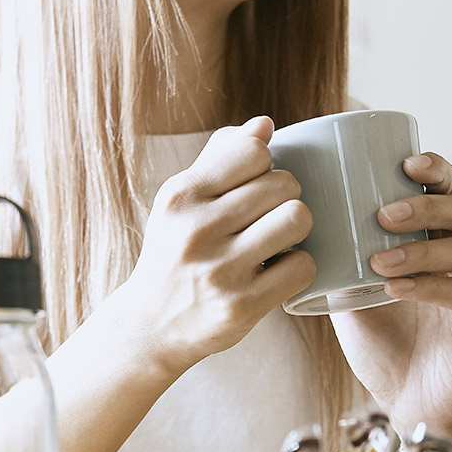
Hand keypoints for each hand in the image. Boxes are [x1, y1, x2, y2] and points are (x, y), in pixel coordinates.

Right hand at [111, 115, 315, 377]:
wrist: (150, 326)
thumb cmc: (173, 256)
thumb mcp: (179, 205)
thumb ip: (218, 160)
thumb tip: (264, 125)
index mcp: (180, 197)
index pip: (253, 151)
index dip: (265, 166)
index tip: (253, 187)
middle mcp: (196, 231)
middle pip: (283, 184)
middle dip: (285, 198)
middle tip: (268, 218)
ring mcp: (220, 271)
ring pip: (297, 219)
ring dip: (296, 229)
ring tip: (279, 240)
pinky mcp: (242, 306)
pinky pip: (302, 267)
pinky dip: (298, 267)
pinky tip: (278, 271)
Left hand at [330, 152, 451, 442]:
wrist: (406, 407)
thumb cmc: (383, 349)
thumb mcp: (351, 297)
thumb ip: (337, 262)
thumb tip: (293, 227)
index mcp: (440, 246)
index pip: (450, 194)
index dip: (436, 172)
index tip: (406, 161)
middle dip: (427, 204)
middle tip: (385, 212)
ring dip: (421, 248)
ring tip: (379, 257)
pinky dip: (429, 286)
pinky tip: (395, 287)